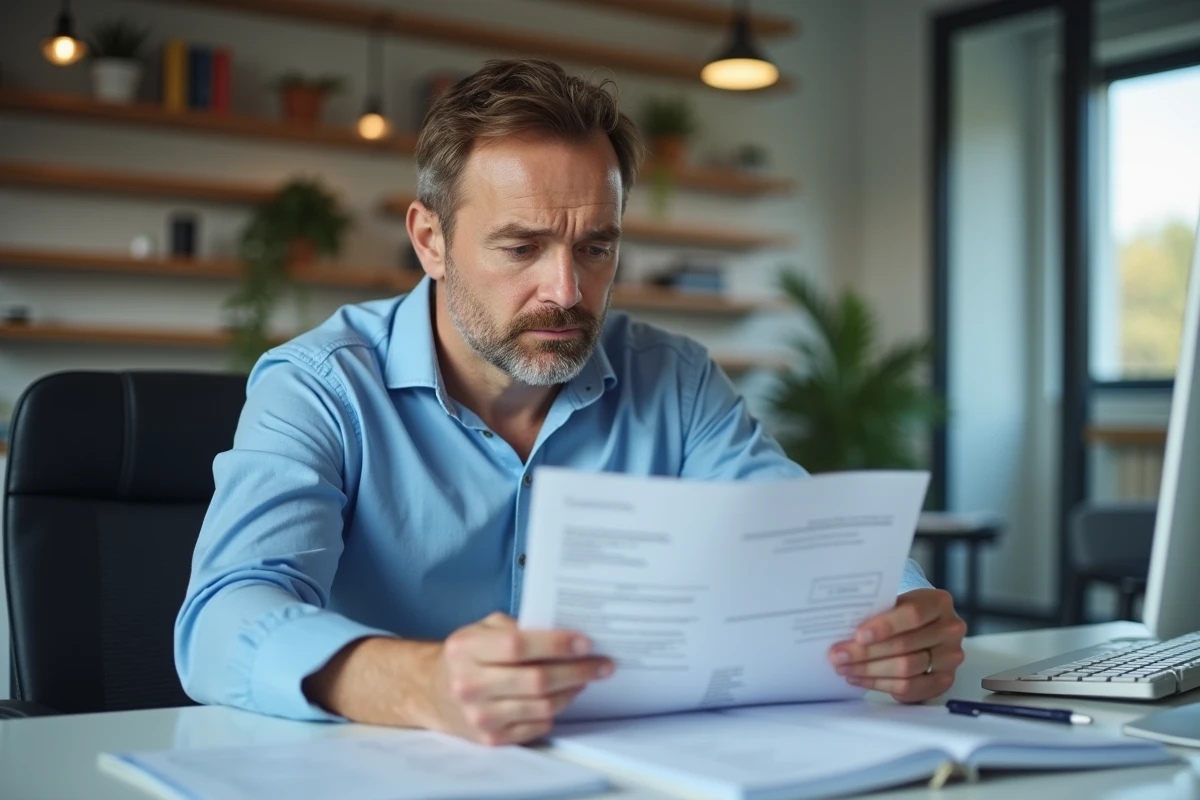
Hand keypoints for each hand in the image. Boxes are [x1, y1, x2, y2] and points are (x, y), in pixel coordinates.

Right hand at [303, 612, 611, 745]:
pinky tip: (564, 696)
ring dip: (572, 692)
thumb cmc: (465, 655)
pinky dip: (556, 710)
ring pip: (541, 706)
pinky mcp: (490, 738)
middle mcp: (469, 684)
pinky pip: (536, 726)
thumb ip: (515, 627)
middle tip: (602, 663)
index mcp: (466, 649)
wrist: (431, 692)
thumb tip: (563, 631)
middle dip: (576, 671)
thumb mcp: (480, 629)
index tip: (584, 642)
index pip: (518, 646)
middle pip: (536, 680)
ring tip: (586, 678)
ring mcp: (479, 715)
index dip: (555, 644)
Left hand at [827, 589, 965, 702]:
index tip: (858, 635)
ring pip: (906, 669)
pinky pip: (910, 688)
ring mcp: (950, 657)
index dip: (884, 626)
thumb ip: (877, 612)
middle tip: (838, 656)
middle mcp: (950, 629)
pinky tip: (860, 679)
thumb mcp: (894, 602)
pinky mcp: (944, 680)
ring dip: (869, 671)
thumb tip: (842, 629)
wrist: (923, 626)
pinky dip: (881, 685)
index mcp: (938, 602)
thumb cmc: (902, 613)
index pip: (912, 614)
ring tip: (844, 668)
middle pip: (905, 645)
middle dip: (866, 653)